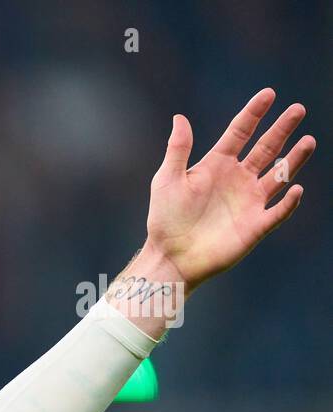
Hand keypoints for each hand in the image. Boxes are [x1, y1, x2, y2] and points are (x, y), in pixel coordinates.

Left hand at [145, 88, 314, 291]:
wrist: (170, 256)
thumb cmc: (165, 219)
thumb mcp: (167, 180)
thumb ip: (178, 149)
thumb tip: (180, 117)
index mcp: (216, 165)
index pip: (240, 133)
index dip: (254, 113)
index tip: (269, 93)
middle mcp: (237, 180)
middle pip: (265, 148)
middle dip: (282, 129)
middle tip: (298, 109)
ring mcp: (249, 202)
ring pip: (279, 176)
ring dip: (293, 159)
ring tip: (308, 140)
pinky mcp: (255, 226)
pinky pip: (277, 211)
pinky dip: (288, 202)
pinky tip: (295, 189)